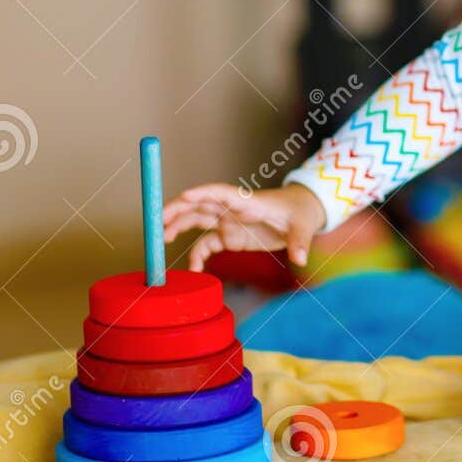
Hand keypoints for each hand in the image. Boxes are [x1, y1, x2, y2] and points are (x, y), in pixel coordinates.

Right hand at [162, 183, 327, 271]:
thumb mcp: (304, 226)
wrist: (301, 214)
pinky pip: (206, 245)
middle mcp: (233, 210)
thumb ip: (300, 242)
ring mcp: (228, 222)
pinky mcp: (229, 237)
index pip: (221, 192)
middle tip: (157, 222)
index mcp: (248, 201)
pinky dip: (197, 255)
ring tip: (161, 240)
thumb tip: (301, 259)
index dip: (202, 192)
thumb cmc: (300, 213)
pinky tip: (193, 270)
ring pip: (196, 221)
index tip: (184, 196)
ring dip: (177, 227)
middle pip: (199, 205)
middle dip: (177, 210)